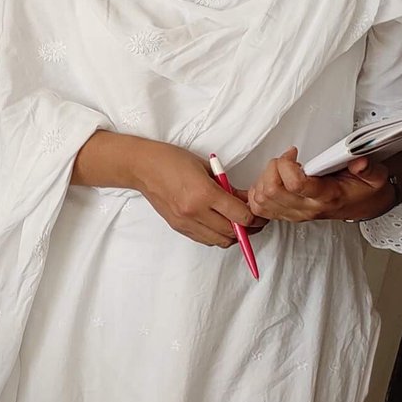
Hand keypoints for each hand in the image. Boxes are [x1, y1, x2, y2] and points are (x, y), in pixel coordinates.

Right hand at [131, 140, 260, 247]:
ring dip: (232, 236)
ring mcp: (185, 222)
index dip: (255, 217)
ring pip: (219, 241)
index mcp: (204, 193)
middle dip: (249, 229)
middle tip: (255, 221)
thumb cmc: (171, 160)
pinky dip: (216, 236)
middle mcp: (194, 212)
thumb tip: (245, 200)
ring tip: (238, 225)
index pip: (241, 216)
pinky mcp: (178, 227)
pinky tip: (219, 225)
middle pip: (232, 233)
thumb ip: (227, 186)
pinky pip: (204, 240)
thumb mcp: (206, 167)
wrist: (142, 167)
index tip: (259, 212)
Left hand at [247, 147, 389, 222]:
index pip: (295, 184)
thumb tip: (358, 162)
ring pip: (260, 200)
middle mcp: (306, 208)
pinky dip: (257, 192)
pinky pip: (259, 208)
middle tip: (285, 160)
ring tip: (279, 170)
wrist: (363, 206)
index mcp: (326, 196)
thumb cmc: (364, 190)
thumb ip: (368, 168)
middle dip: (272, 168)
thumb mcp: (375, 177)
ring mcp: (294, 213)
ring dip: (263, 179)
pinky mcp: (286, 214)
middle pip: (270, 191)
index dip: (286, 164)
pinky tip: (270, 180)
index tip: (293, 153)